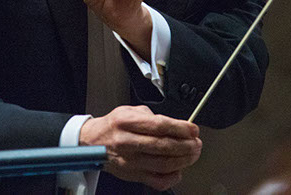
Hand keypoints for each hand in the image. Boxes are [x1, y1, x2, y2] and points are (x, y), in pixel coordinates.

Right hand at [79, 105, 201, 190]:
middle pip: (164, 146)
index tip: (193, 129)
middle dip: (186, 145)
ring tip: (192, 154)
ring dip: (184, 160)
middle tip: (197, 143)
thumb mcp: (130, 111)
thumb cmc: (114, 125)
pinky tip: (178, 169)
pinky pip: (157, 181)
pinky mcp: (132, 175)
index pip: (159, 126)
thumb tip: (177, 126)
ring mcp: (129, 161)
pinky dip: (172, 176)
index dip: (181, 128)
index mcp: (126, 122)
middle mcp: (126, 142)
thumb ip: (152, 117)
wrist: (93, 142)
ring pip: (163, 164)